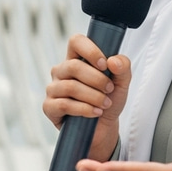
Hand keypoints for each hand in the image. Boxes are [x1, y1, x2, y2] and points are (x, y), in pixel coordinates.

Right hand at [42, 33, 131, 161]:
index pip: (76, 41)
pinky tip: (95, 112)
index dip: (90, 50)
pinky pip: (64, 104)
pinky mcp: (49, 107)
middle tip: (109, 90)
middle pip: (73, 66)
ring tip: (104, 104)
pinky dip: (84, 109)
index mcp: (76, 59)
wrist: (103, 129)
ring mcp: (53, 89)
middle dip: (97, 80)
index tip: (104, 65)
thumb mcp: (121, 83)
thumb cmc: (108, 101)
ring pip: (70, 87)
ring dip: (93, 96)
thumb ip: (123, 67)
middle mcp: (61, 71)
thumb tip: (113, 61)